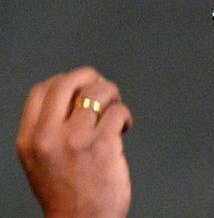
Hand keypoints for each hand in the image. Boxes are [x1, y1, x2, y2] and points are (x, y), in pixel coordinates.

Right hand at [16, 66, 132, 217]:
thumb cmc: (66, 194)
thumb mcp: (39, 160)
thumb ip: (49, 130)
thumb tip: (76, 98)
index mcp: (31, 138)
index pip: (42, 90)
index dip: (65, 81)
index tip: (80, 87)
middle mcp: (49, 136)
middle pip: (67, 83)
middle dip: (89, 76)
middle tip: (102, 85)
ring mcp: (76, 139)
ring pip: (97, 92)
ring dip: (112, 94)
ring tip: (115, 108)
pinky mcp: (103, 145)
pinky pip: (118, 112)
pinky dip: (125, 115)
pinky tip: (124, 127)